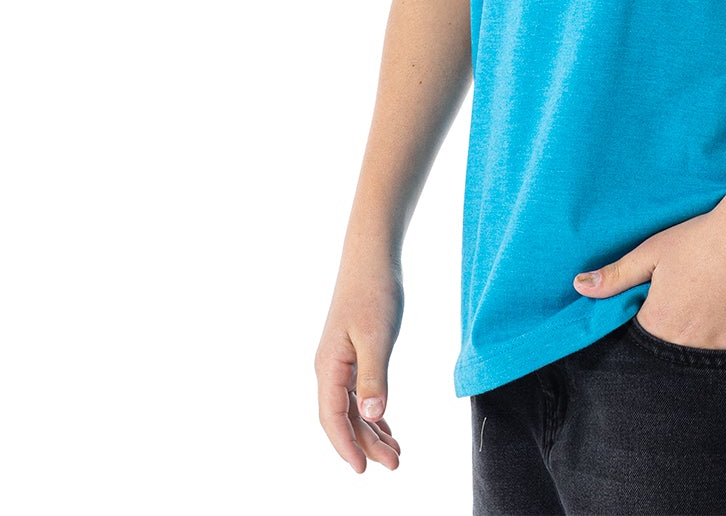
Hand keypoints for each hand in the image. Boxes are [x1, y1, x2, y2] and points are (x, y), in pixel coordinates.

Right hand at [315, 261, 405, 473]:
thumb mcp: (377, 337)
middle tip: (395, 465)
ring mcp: (341, 362)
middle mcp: (330, 368)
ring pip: (353, 408)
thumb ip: (374, 378)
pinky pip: (359, 393)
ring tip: (395, 453)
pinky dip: (373, 412)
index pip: (333, 418)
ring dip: (372, 431)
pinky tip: (386, 426)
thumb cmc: (374, 292)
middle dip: (367, 444)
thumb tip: (372, 418)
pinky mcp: (353, 354)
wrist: (372, 256)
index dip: (346, 446)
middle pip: (344, 418)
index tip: (364, 470)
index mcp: (329, 366)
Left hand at [572, 201, 725, 350]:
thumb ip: (616, 276)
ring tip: (705, 331)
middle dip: (670, 353)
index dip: (644, 342)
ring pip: (701, 372)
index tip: (653, 328)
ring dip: (698, 357)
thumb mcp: (652, 251)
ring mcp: (719, 350)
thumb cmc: (700, 239)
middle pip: (669, 365)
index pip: (639, 350)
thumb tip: (578, 287)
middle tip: (683, 327)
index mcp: (658, 323)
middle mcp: (685, 344)